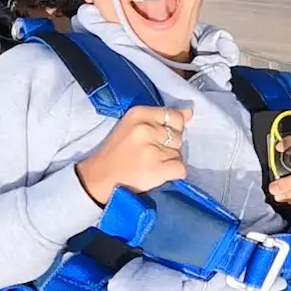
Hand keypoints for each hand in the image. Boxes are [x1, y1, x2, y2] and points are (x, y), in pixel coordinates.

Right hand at [76, 106, 191, 204]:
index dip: (171, 129)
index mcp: (139, 114)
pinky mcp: (158, 168)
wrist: (100, 177)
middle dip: (169, 146)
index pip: (173, 116)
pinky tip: (157, 173)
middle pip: (178, 135)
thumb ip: (161, 118)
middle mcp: (147, 128)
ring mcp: (153, 149)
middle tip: (150, 153)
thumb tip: (190, 112)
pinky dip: (173, 173)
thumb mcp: (133, 126)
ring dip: (170, 160)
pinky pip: (181, 169)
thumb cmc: (117, 151)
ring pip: (180, 153)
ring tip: (151, 163)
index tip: (157, 138)